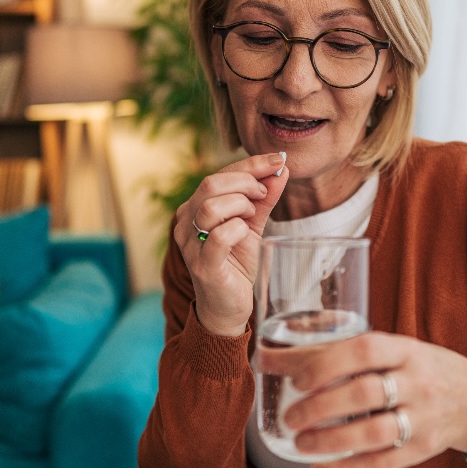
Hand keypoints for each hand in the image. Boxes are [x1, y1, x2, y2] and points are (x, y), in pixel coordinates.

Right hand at [173, 153, 287, 335]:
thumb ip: (263, 199)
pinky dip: (238, 229)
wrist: (228, 307)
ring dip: (240, 205)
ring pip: (211, 207)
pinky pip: (219, 236)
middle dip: (245, 183)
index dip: (249, 164)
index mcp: (194, 208)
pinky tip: (245, 234)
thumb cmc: (236, 264)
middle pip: (210, 184)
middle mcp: (185, 223)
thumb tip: (280, 170)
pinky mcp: (203, 266)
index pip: (218, 175)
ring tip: (251, 217)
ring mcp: (191, 245)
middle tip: (263, 195)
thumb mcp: (252, 225)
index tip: (276, 160)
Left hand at [258, 332, 466, 467]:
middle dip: (321, 407)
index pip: (366, 350)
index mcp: (406, 349)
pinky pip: (383, 463)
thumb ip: (335, 352)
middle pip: (366, 394)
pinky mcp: (424, 448)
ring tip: (300, 442)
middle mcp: (418, 381)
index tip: (298, 379)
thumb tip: (269, 356)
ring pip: (374, 432)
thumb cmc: (422, 369)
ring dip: (331, 440)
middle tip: (291, 416)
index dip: (329, 364)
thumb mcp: (391, 350)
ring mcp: (424, 417)